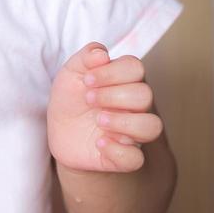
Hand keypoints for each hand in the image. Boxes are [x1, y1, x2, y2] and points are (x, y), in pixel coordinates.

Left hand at [47, 42, 161, 173]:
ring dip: (123, 121)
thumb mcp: (71, 73)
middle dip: (113, 95)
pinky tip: (99, 142)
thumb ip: (85, 58)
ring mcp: (131, 132)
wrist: (61, 134)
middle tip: (88, 99)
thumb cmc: (72, 99)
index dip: (112, 71)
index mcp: (124, 81)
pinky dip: (118, 151)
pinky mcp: (123, 157)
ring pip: (152, 126)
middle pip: (145, 95)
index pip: (135, 67)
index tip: (87, 80)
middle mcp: (134, 106)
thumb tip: (101, 53)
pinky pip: (136, 159)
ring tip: (99, 120)